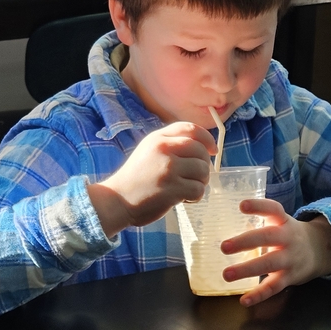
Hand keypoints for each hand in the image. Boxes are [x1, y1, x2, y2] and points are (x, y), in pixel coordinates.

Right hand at [87, 122, 215, 236]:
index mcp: (158, 138)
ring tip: (186, 189)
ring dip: (200, 183)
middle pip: (201, 151)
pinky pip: (198, 189)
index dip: (207, 139)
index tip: (213, 150)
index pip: (191, 129)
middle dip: (204, 166)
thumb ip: (171, 144)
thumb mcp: (149, 151)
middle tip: (195, 178)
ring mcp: (168, 168)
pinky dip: (195, 197)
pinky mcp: (172, 188)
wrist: (117, 200)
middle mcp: (164, 149)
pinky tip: (183, 199)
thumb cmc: (136, 178)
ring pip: (203, 171)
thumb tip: (204, 147)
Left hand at [220, 199, 330, 306]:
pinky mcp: (290, 277)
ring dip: (246, 270)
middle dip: (245, 242)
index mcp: (284, 221)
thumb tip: (224, 221)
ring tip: (226, 275)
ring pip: (269, 264)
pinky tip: (244, 300)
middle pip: (268, 237)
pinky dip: (259, 295)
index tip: (242, 205)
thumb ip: (261, 222)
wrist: (321, 250)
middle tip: (224, 247)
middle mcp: (288, 238)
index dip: (258, 206)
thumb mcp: (281, 222)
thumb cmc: (290, 235)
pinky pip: (274, 287)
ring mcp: (290, 259)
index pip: (273, 210)